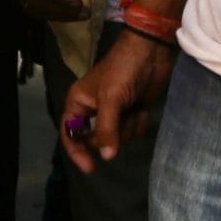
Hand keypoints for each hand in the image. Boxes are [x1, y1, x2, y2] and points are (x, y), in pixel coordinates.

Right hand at [59, 31, 176, 173]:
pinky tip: (143, 109)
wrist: (150, 51)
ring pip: (117, 137)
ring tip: (134, 110)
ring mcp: (114, 111)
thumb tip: (106, 157)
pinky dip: (139, 123)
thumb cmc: (123, 70)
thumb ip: (106, 129)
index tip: (91, 168)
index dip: (77, 152)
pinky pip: (132, 130)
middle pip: (96, 139)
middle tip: (121, 120)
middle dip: (111, 135)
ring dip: (128, 128)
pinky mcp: (131, 110)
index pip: (70, 134)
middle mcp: (93, 109)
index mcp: (79, 103)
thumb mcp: (110, 99)